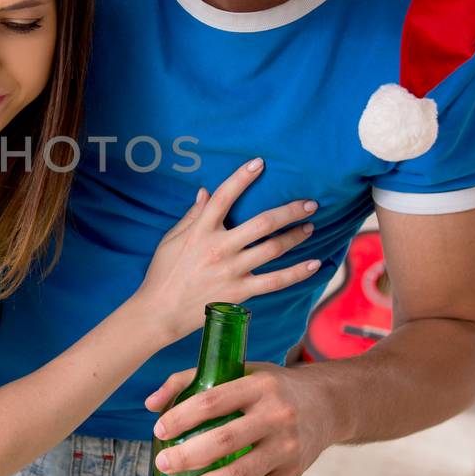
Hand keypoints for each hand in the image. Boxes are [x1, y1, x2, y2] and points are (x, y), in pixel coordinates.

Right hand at [134, 158, 320, 344]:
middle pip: (262, 223)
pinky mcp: (240, 292)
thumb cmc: (163, 273)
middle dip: (289, 211)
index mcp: (200, 231)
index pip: (223, 197)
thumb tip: (204, 192)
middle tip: (309, 203)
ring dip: (296, 236)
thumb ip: (191, 216)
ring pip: (273, 249)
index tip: (260, 163)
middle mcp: (219, 248)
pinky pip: (275, 281)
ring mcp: (232, 271)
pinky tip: (315, 264)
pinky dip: (297, 272)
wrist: (160, 312)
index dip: (242, 178)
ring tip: (310, 227)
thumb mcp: (171, 239)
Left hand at [144, 362, 339, 475]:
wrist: (329, 404)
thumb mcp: (239, 371)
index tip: (159, 430)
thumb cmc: (272, 387)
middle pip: (225, 441)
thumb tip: (151, 405)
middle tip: (162, 465)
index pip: (213, 401)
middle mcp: (275, 417)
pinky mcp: (292, 474)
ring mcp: (286, 448)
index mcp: (258, 386)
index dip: (183, 416)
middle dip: (188, 456)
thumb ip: (191, 381)